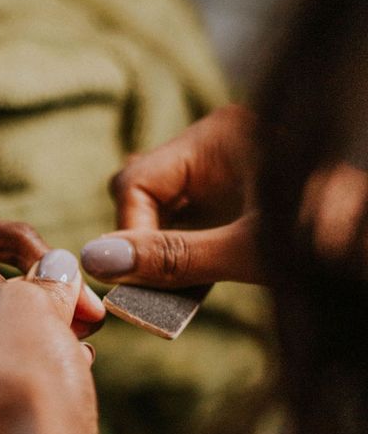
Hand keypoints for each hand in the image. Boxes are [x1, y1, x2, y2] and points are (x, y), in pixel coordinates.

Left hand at [0, 249, 120, 433]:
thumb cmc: (17, 399)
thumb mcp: (24, 309)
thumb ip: (32, 281)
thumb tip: (55, 267)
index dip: (0, 304)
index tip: (38, 302)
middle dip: (14, 342)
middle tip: (59, 331)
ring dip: (25, 375)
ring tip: (68, 363)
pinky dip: (24, 416)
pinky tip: (59, 404)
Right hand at [81, 105, 263, 286]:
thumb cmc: (338, 242)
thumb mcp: (250, 252)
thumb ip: (174, 256)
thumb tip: (95, 261)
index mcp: (216, 137)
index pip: (136, 182)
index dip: (129, 236)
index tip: (136, 284)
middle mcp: (214, 144)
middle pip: (143, 193)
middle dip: (143, 243)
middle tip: (153, 293)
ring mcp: (225, 169)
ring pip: (163, 211)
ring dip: (162, 253)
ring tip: (175, 296)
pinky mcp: (235, 197)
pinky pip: (189, 222)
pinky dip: (184, 254)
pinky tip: (193, 286)